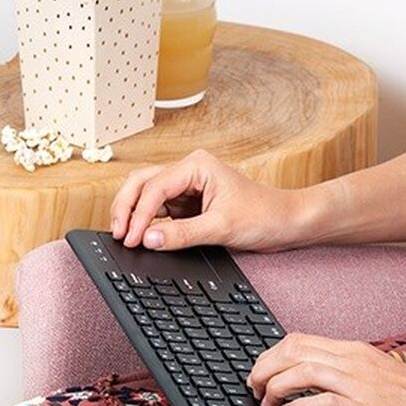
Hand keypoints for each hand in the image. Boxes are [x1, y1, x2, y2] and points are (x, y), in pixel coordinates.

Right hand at [110, 149, 308, 252]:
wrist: (286, 222)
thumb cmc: (263, 215)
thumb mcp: (221, 227)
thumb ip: (182, 234)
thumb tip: (149, 239)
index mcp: (197, 165)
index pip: (155, 187)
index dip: (139, 214)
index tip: (132, 238)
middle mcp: (188, 170)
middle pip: (141, 183)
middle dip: (126, 207)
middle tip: (119, 234)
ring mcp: (186, 186)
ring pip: (146, 193)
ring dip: (133, 213)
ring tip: (125, 237)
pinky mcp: (188, 202)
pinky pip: (159, 208)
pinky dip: (147, 221)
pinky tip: (141, 236)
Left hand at [246, 333, 405, 405]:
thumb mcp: (373, 374)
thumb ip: (344, 373)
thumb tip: (312, 382)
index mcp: (352, 350)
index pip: (299, 339)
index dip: (271, 354)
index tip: (260, 371)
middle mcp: (351, 360)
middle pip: (293, 350)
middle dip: (264, 367)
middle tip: (254, 387)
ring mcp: (357, 382)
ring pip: (302, 371)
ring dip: (275, 386)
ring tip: (265, 403)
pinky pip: (321, 402)